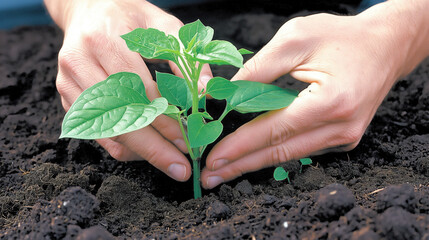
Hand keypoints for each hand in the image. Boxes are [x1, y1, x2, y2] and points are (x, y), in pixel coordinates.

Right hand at [45, 0, 211, 180]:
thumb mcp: (164, 26)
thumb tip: (207, 94)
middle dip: (154, 148)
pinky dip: (124, 146)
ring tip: (169, 160)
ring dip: (141, 152)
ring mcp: (68, 82)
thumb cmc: (131, 18)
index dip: (166, 120)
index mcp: (105, 39)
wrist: (89, 8)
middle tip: (180, 168)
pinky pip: (96, 133)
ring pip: (106, 131)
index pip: (140, 92)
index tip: (190, 140)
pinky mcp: (66, 96)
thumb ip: (186, 58)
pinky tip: (148, 149)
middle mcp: (79, 62)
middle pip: (120, 118)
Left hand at [201, 1, 428, 188]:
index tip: (212, 159)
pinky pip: (303, 148)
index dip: (240, 147)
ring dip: (255, 163)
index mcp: (331, 102)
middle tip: (210, 178)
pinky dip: (276, 152)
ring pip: (291, 155)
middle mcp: (341, 127)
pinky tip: (253, 156)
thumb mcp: (296, 38)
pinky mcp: (344, 137)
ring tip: (224, 172)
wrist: (385, 46)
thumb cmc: (341, 36)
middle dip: (241, 166)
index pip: (275, 131)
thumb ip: (259, 67)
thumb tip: (227, 94)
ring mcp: (345, 136)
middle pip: (281, 153)